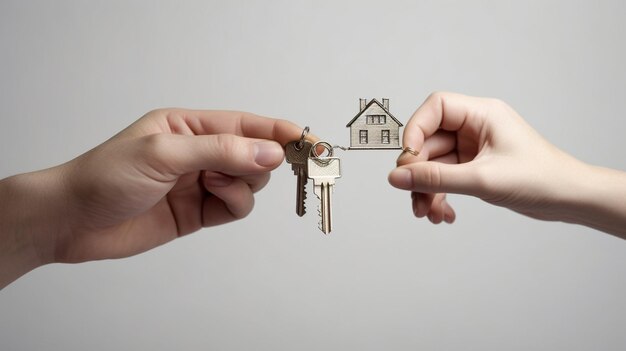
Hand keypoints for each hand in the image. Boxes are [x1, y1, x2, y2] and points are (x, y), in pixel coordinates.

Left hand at [1, 109, 305, 286]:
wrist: (73, 222)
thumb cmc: (105, 177)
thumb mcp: (163, 155)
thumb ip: (220, 151)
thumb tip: (269, 152)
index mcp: (188, 126)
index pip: (243, 125)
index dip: (276, 131)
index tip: (304, 140)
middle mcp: (198, 153)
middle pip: (252, 154)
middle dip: (258, 162)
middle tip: (254, 169)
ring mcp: (199, 183)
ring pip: (248, 182)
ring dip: (241, 185)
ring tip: (212, 187)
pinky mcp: (198, 212)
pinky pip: (235, 207)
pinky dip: (235, 205)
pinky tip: (213, 202)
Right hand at [388, 92, 625, 236]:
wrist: (569, 200)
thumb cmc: (541, 179)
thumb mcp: (481, 179)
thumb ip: (436, 178)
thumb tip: (398, 178)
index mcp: (481, 114)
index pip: (435, 108)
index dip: (415, 131)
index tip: (408, 161)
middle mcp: (475, 127)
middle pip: (429, 142)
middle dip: (420, 173)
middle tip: (414, 195)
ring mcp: (474, 148)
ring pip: (435, 164)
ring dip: (427, 189)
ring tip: (427, 213)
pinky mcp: (475, 167)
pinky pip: (446, 178)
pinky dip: (440, 196)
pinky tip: (444, 214)